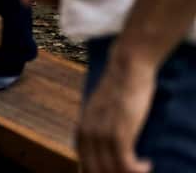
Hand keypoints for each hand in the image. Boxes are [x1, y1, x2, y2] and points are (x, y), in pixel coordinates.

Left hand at [78, 52, 155, 172]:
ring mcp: (102, 131)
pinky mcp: (119, 130)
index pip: (83, 161)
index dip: (95, 171)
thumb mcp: (102, 110)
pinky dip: (136, 169)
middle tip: (130, 172)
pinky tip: (147, 165)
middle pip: (94, 168)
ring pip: (110, 168)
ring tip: (141, 170)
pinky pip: (125, 162)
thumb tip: (103, 145)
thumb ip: (98, 126)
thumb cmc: (119, 88)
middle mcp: (88, 131)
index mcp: (82, 127)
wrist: (126, 66)